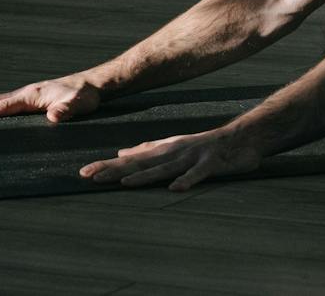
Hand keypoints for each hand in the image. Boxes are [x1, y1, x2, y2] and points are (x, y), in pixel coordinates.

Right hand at [0, 76, 99, 123]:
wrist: (92, 85)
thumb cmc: (85, 96)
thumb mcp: (78, 104)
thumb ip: (66, 110)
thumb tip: (53, 117)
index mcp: (31, 95)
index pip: (2, 106)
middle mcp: (24, 94)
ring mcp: (26, 96)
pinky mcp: (30, 101)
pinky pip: (4, 105)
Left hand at [79, 124, 261, 191]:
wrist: (242, 137)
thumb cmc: (205, 145)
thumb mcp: (173, 146)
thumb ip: (148, 150)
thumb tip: (120, 153)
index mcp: (163, 150)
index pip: (130, 160)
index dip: (107, 166)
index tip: (83, 173)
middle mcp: (173, 151)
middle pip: (140, 163)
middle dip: (114, 170)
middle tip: (89, 177)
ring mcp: (192, 157)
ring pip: (164, 168)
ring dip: (144, 176)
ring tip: (124, 183)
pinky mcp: (211, 163)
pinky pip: (198, 174)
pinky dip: (187, 179)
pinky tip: (175, 188)